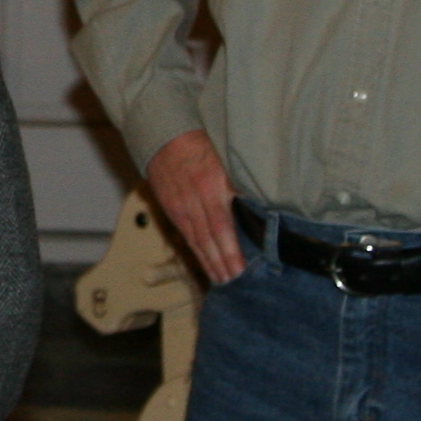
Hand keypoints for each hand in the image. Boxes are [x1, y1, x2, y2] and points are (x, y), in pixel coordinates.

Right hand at [143, 129, 244, 283]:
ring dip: (209, 262)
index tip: (239, 269)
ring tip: (220, 280)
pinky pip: (185, 234)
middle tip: (232, 283)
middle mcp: (194, 201)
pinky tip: (204, 262)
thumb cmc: (200, 145)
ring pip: (196, 240)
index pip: (222, 227)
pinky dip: (196, 251)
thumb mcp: (224, 159)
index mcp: (211, 187)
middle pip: (209, 239)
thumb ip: (237, 184)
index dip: (230, 251)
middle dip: (221, 263)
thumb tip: (257, 207)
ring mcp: (180, 207)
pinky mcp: (171, 209)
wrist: (164, 136)